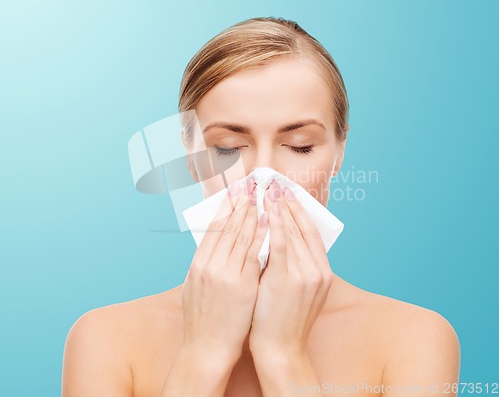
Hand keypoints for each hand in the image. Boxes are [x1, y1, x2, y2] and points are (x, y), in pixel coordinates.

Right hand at [180, 177, 268, 365]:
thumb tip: (216, 245)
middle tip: (249, 184)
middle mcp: (209, 265)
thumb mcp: (195, 286)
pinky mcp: (241, 285)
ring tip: (260, 195)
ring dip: (252, 213)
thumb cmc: (202, 319)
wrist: (205, 349)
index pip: (213, 227)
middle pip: (227, 226)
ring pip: (241, 235)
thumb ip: (206, 263)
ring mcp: (225, 274)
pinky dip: (261, 234)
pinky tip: (268, 220)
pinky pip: (254, 253)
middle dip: (240, 203)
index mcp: (197, 263)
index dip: (225, 207)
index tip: (234, 192)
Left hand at [249, 180, 333, 357]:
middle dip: (289, 203)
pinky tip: (267, 209)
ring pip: (292, 232)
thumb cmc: (284, 320)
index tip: (289, 194)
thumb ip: (296, 266)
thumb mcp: (299, 291)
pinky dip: (275, 223)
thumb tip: (283, 241)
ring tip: (269, 189)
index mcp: (322, 272)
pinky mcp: (287, 278)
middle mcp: (318, 269)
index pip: (311, 233)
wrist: (281, 350)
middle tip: (278, 183)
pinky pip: (280, 243)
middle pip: (303, 227)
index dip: (300, 211)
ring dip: (279, 207)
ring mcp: (304, 274)